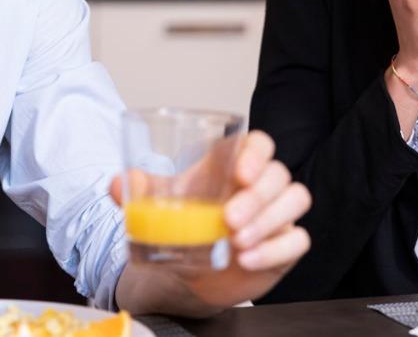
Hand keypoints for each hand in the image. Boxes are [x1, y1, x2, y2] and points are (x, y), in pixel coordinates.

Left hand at [110, 131, 311, 314]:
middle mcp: (262, 185)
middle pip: (279, 173)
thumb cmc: (185, 228)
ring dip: (270, 220)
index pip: (259, 143)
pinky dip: (276, 248)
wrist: (191, 275)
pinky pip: (298, 239)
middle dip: (258, 195)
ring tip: (237, 242)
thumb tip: (119, 183)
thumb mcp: (161, 208)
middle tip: (229, 219)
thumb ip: (140, 193)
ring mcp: (278, 214)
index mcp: (235, 166)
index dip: (257, 153)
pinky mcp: (286, 244)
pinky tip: (248, 260)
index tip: (241, 173)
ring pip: (296, 200)